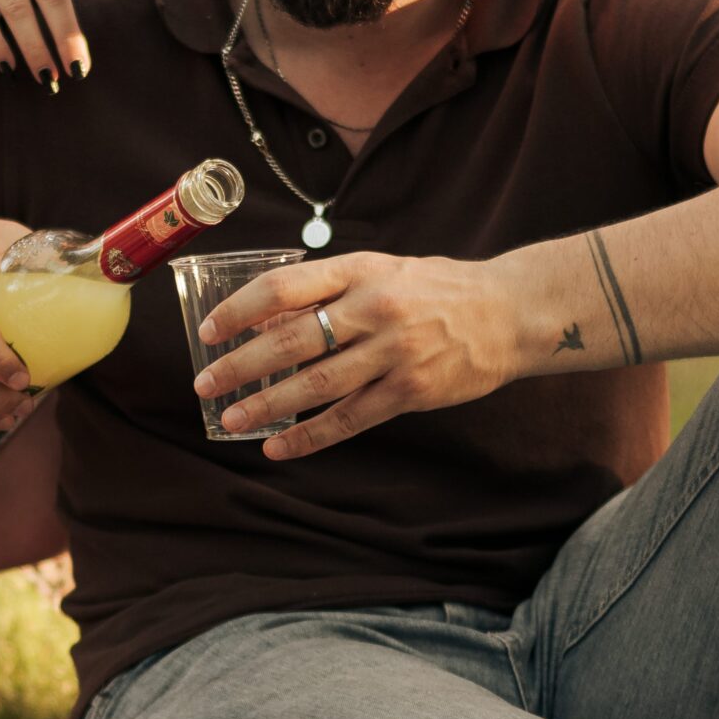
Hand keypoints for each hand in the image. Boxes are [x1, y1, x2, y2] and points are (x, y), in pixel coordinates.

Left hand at [191, 252, 519, 458]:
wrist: (512, 312)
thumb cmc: (439, 289)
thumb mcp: (384, 272)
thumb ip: (331, 291)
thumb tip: (267, 318)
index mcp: (362, 270)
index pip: (285, 287)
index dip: (241, 310)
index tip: (210, 330)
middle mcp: (375, 309)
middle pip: (291, 339)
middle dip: (240, 364)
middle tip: (205, 383)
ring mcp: (395, 352)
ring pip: (316, 384)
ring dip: (267, 404)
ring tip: (232, 417)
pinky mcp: (412, 391)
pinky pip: (350, 419)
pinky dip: (309, 437)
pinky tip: (279, 447)